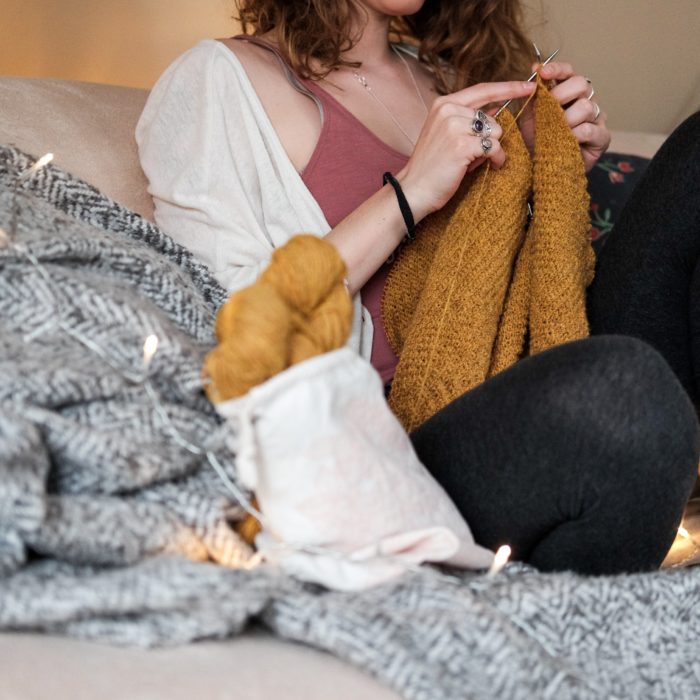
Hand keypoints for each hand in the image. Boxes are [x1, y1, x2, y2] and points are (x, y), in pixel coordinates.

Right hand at [395, 81, 536, 219]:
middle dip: (490, 138)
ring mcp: (454, 127)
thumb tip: (496, 109)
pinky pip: (494, 147)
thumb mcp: (446, 134)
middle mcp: (448, 110)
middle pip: (491, 117)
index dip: (508, 88)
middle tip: (472, 155)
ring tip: (475, 162)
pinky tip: (486, 167)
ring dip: (492, 150)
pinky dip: (496, 159)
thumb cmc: (431, 166)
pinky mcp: (461, 145)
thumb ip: (468, 119)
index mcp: (443, 104)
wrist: (414, 190)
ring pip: (495, 132)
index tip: (527, 86)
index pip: (482, 90)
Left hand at [519, 61, 610, 171]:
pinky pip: (589, 129)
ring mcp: (596, 119)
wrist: (541, 170)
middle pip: (582, 84)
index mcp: (569, 94)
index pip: (569, 72)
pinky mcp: (602, 138)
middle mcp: (586, 101)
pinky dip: (573, 134)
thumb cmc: (537, 142)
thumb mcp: (530, 116)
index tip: (541, 72)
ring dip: (566, 119)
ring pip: (587, 106)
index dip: (557, 69)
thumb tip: (535, 71)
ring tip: (553, 132)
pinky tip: (565, 140)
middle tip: (546, 109)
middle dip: (561, 94)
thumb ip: (534, 96)